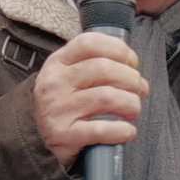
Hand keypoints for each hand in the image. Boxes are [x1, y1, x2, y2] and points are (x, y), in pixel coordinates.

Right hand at [31, 30, 146, 168]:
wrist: (39, 136)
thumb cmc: (66, 101)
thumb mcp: (69, 74)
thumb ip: (94, 62)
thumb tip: (133, 65)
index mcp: (57, 63)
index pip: (89, 43)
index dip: (119, 49)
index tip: (132, 62)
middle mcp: (54, 83)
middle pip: (103, 68)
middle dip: (131, 78)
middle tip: (140, 89)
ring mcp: (57, 108)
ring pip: (107, 97)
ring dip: (131, 103)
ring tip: (134, 109)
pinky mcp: (63, 134)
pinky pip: (101, 129)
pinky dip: (122, 130)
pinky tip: (127, 131)